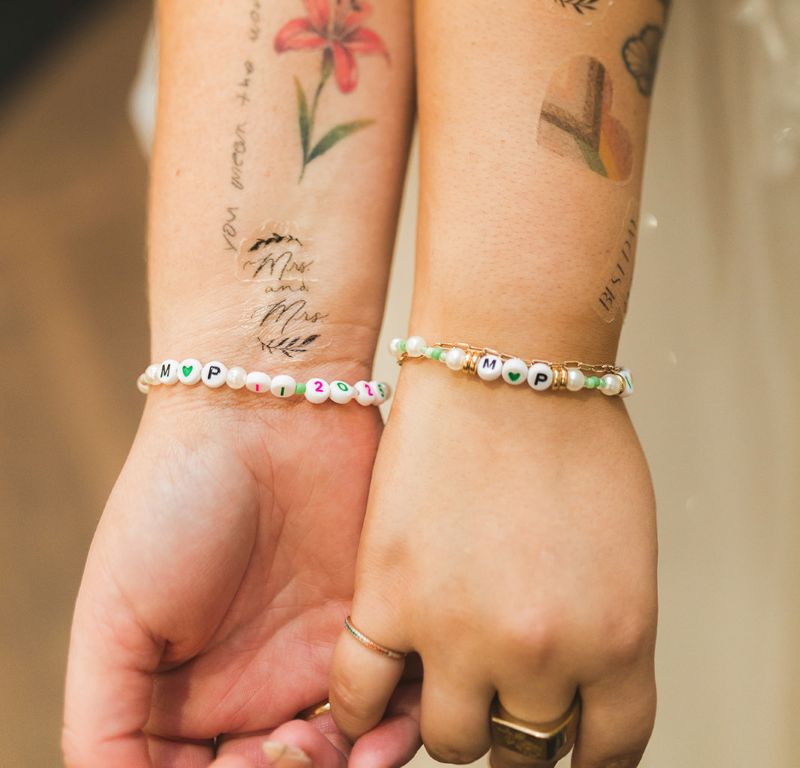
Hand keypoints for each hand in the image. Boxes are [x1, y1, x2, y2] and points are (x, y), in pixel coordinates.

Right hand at [63, 383, 420, 767]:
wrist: (262, 404)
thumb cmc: (174, 500)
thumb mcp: (113, 618)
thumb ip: (103, 726)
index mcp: (183, 702)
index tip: (234, 765)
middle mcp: (253, 691)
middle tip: (288, 747)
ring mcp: (318, 660)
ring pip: (343, 760)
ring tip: (333, 741)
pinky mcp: (375, 626)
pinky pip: (397, 707)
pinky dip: (396, 730)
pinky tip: (385, 723)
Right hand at [329, 358, 657, 767]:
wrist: (505, 355)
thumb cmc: (572, 429)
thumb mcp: (623, 548)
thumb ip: (603, 628)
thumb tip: (576, 679)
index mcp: (619, 640)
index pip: (610, 749)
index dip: (587, 751)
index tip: (569, 739)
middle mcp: (543, 653)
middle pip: (525, 750)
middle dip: (517, 725)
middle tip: (501, 691)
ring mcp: (460, 633)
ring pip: (450, 739)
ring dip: (451, 712)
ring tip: (444, 670)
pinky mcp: (388, 602)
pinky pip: (363, 698)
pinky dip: (363, 710)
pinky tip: (374, 692)